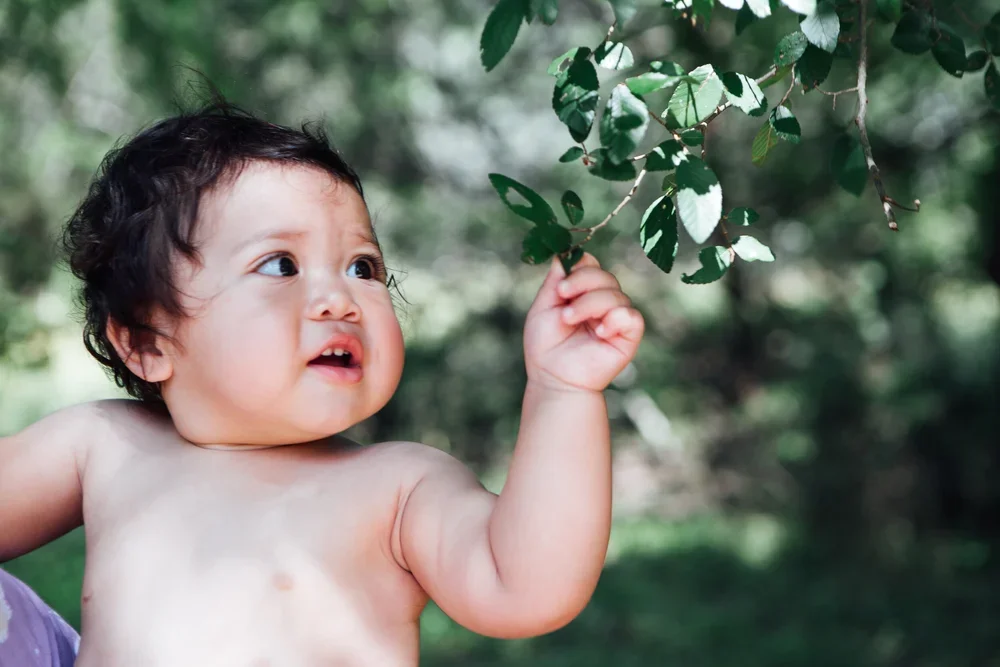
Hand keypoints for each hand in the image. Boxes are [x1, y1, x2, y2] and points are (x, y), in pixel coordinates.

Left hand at [523, 253, 643, 392]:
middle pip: (605, 276)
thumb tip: (563, 253)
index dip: (580, 269)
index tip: (561, 285)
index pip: (592, 266)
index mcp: (583, 293)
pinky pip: (633, 317)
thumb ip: (555, 281)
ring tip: (569, 320)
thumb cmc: (546, 346)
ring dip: (590, 304)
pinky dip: (616, 318)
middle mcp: (603, 303)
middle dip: (582, 283)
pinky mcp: (628, 336)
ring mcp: (616, 318)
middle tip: (563, 300)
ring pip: (616, 295)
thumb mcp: (543, 308)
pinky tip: (599, 331)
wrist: (553, 378)